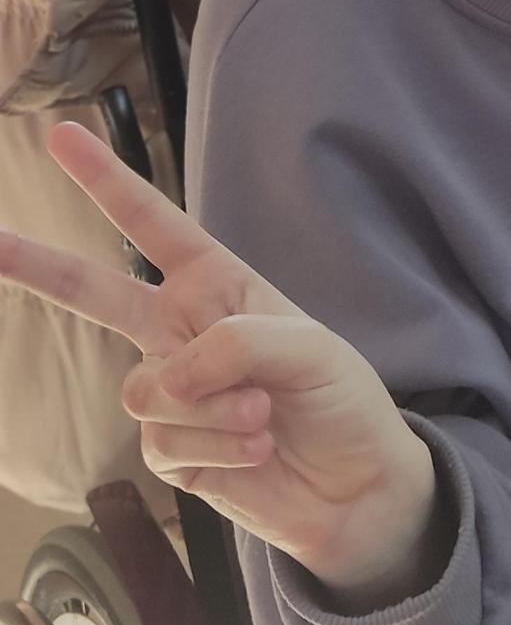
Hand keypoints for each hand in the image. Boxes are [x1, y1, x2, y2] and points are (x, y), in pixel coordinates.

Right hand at [0, 124, 442, 603]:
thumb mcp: (312, 350)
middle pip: (93, 292)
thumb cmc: (343, 402)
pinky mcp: (172, 451)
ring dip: (212, 410)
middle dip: (37, 265)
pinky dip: (216, 450)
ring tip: (264, 418)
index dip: (107, 180)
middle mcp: (183, 332)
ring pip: (146, 392)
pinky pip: (164, 444)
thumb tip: (172, 370)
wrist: (358, 488)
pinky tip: (255, 453)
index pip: (154, 224)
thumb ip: (238, 342)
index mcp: (217, 286)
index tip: (61, 136)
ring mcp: (174, 393)